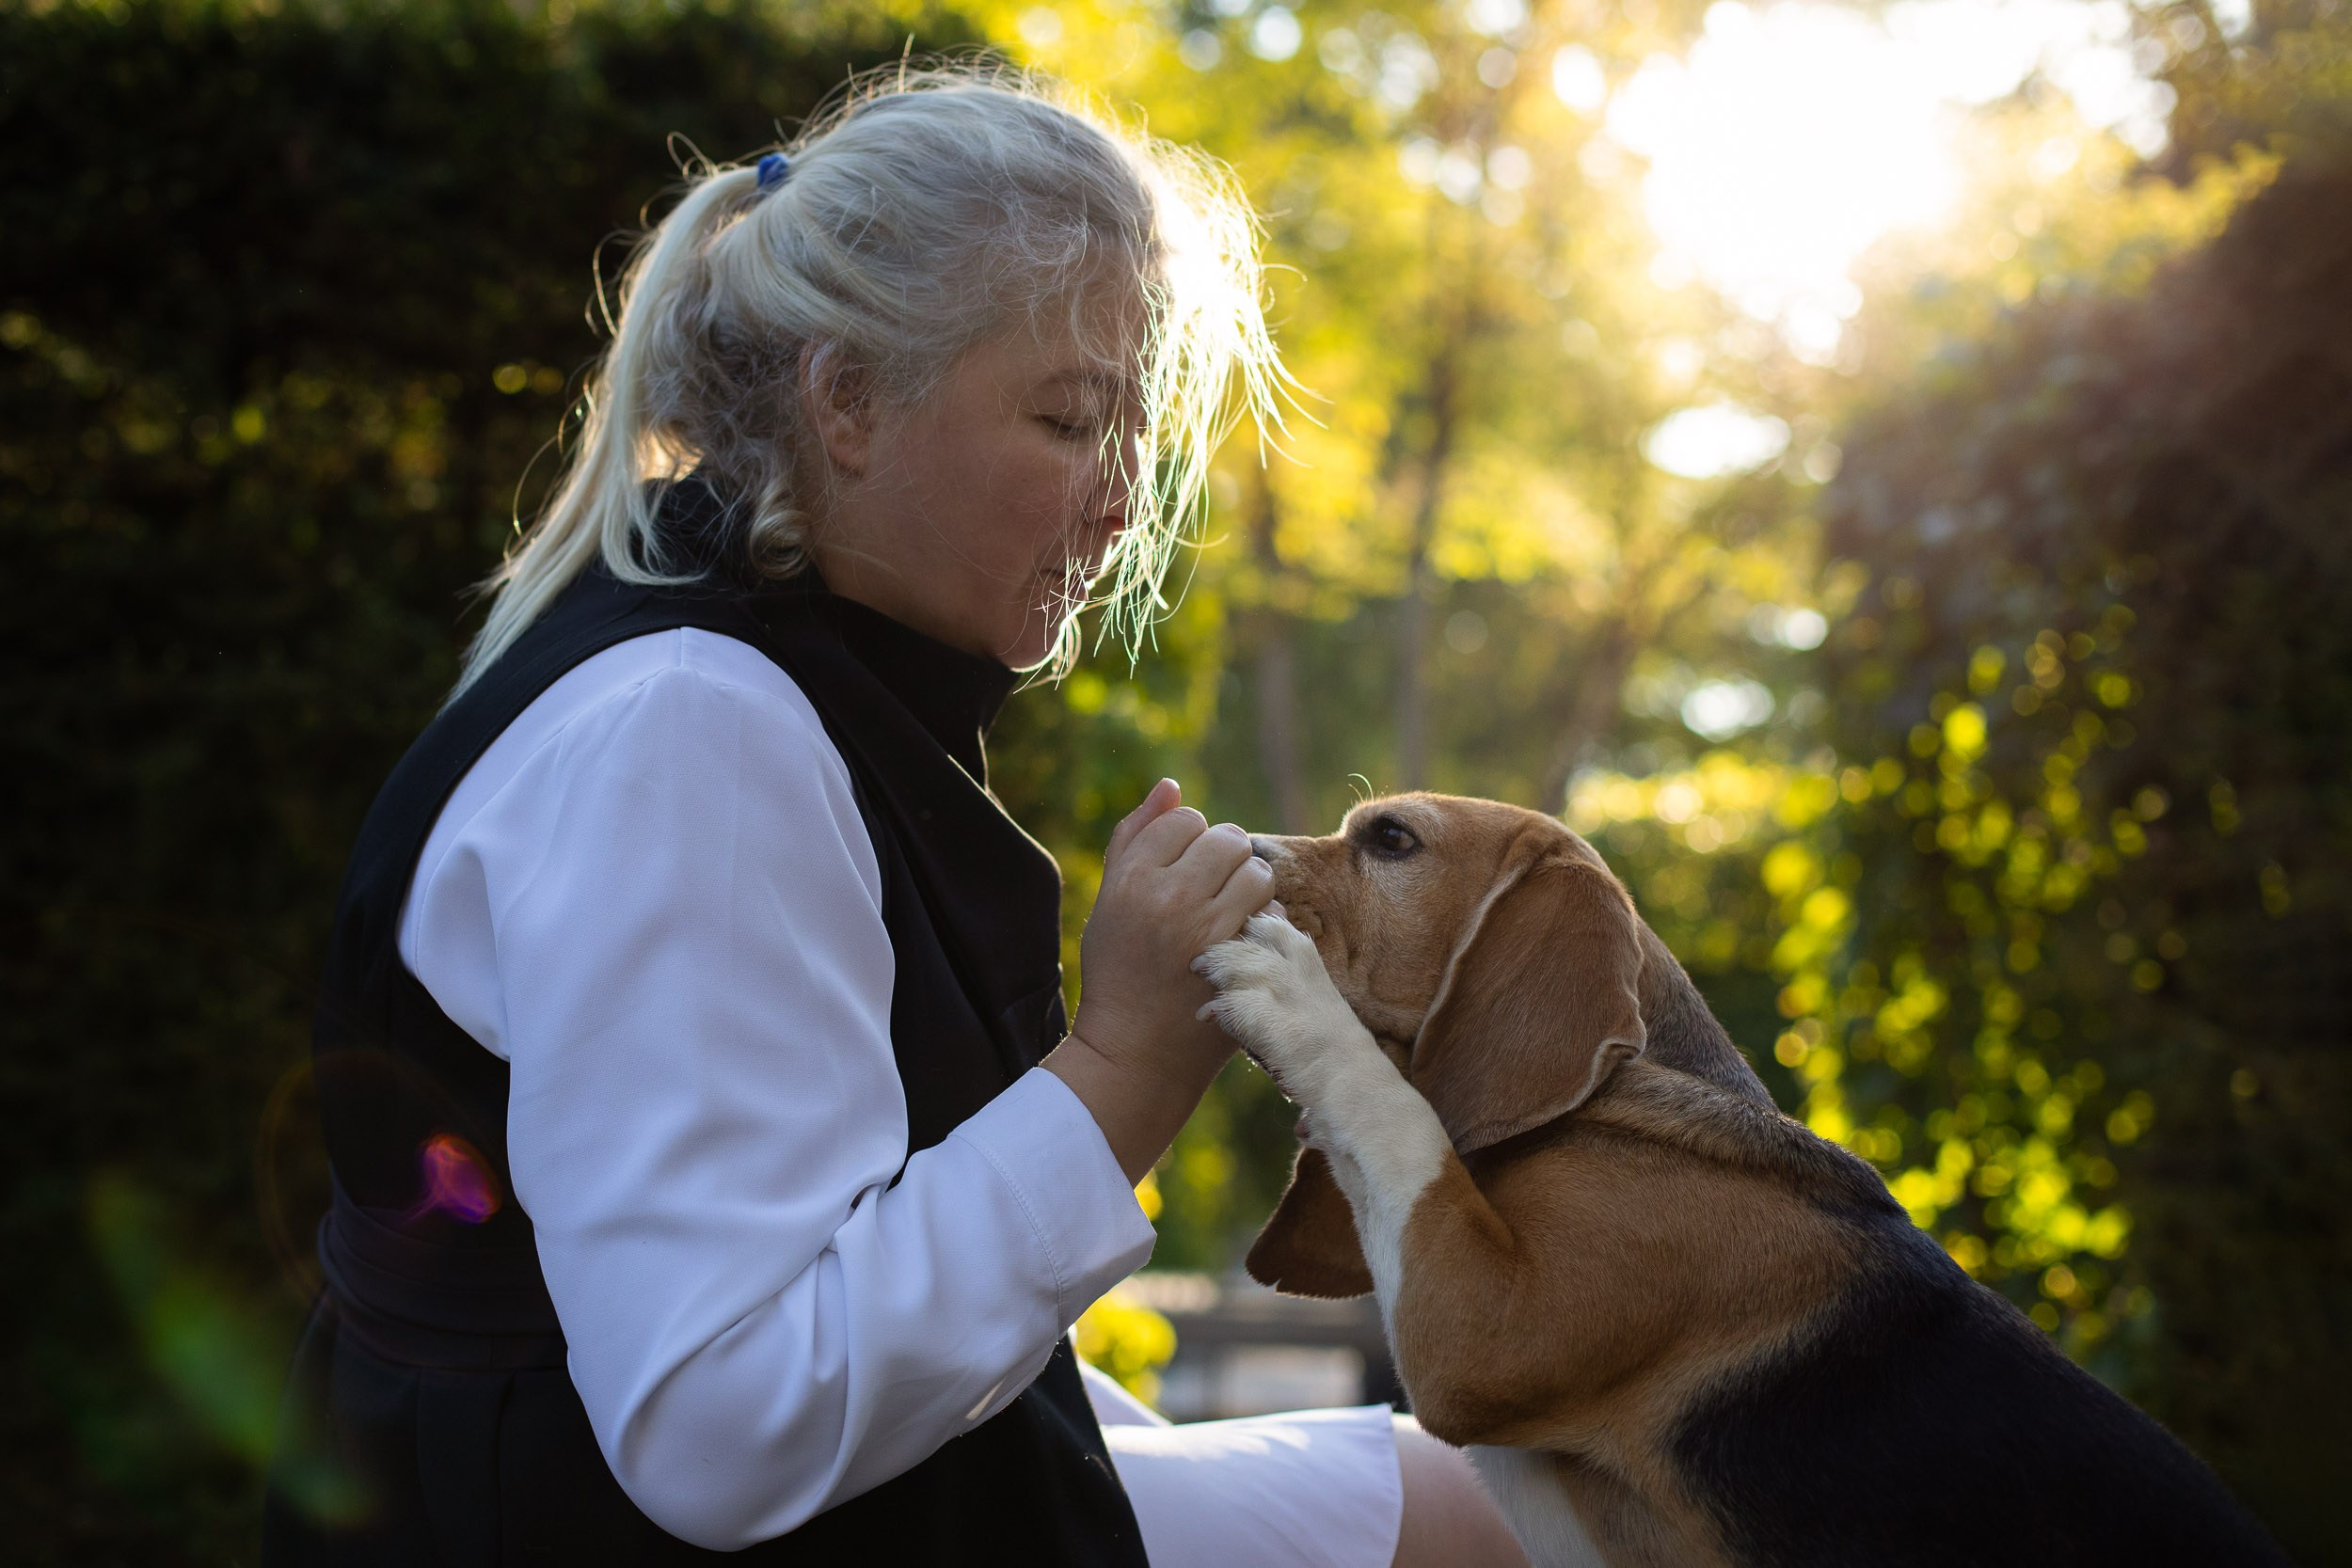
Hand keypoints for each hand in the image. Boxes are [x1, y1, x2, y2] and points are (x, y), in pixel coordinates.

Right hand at [1044, 780, 1277, 1181]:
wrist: (1135, 1052)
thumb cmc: (1119, 969)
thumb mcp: (1110, 900)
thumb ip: (1135, 836)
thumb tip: (1171, 784)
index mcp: (1131, 880)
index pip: (1182, 819)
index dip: (1185, 841)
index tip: (1177, 872)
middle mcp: (1172, 899)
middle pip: (1225, 838)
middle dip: (1222, 857)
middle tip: (1206, 891)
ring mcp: (1212, 931)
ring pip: (1255, 870)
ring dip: (1247, 885)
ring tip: (1224, 913)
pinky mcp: (1245, 961)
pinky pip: (1273, 912)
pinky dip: (1262, 921)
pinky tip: (1238, 943)